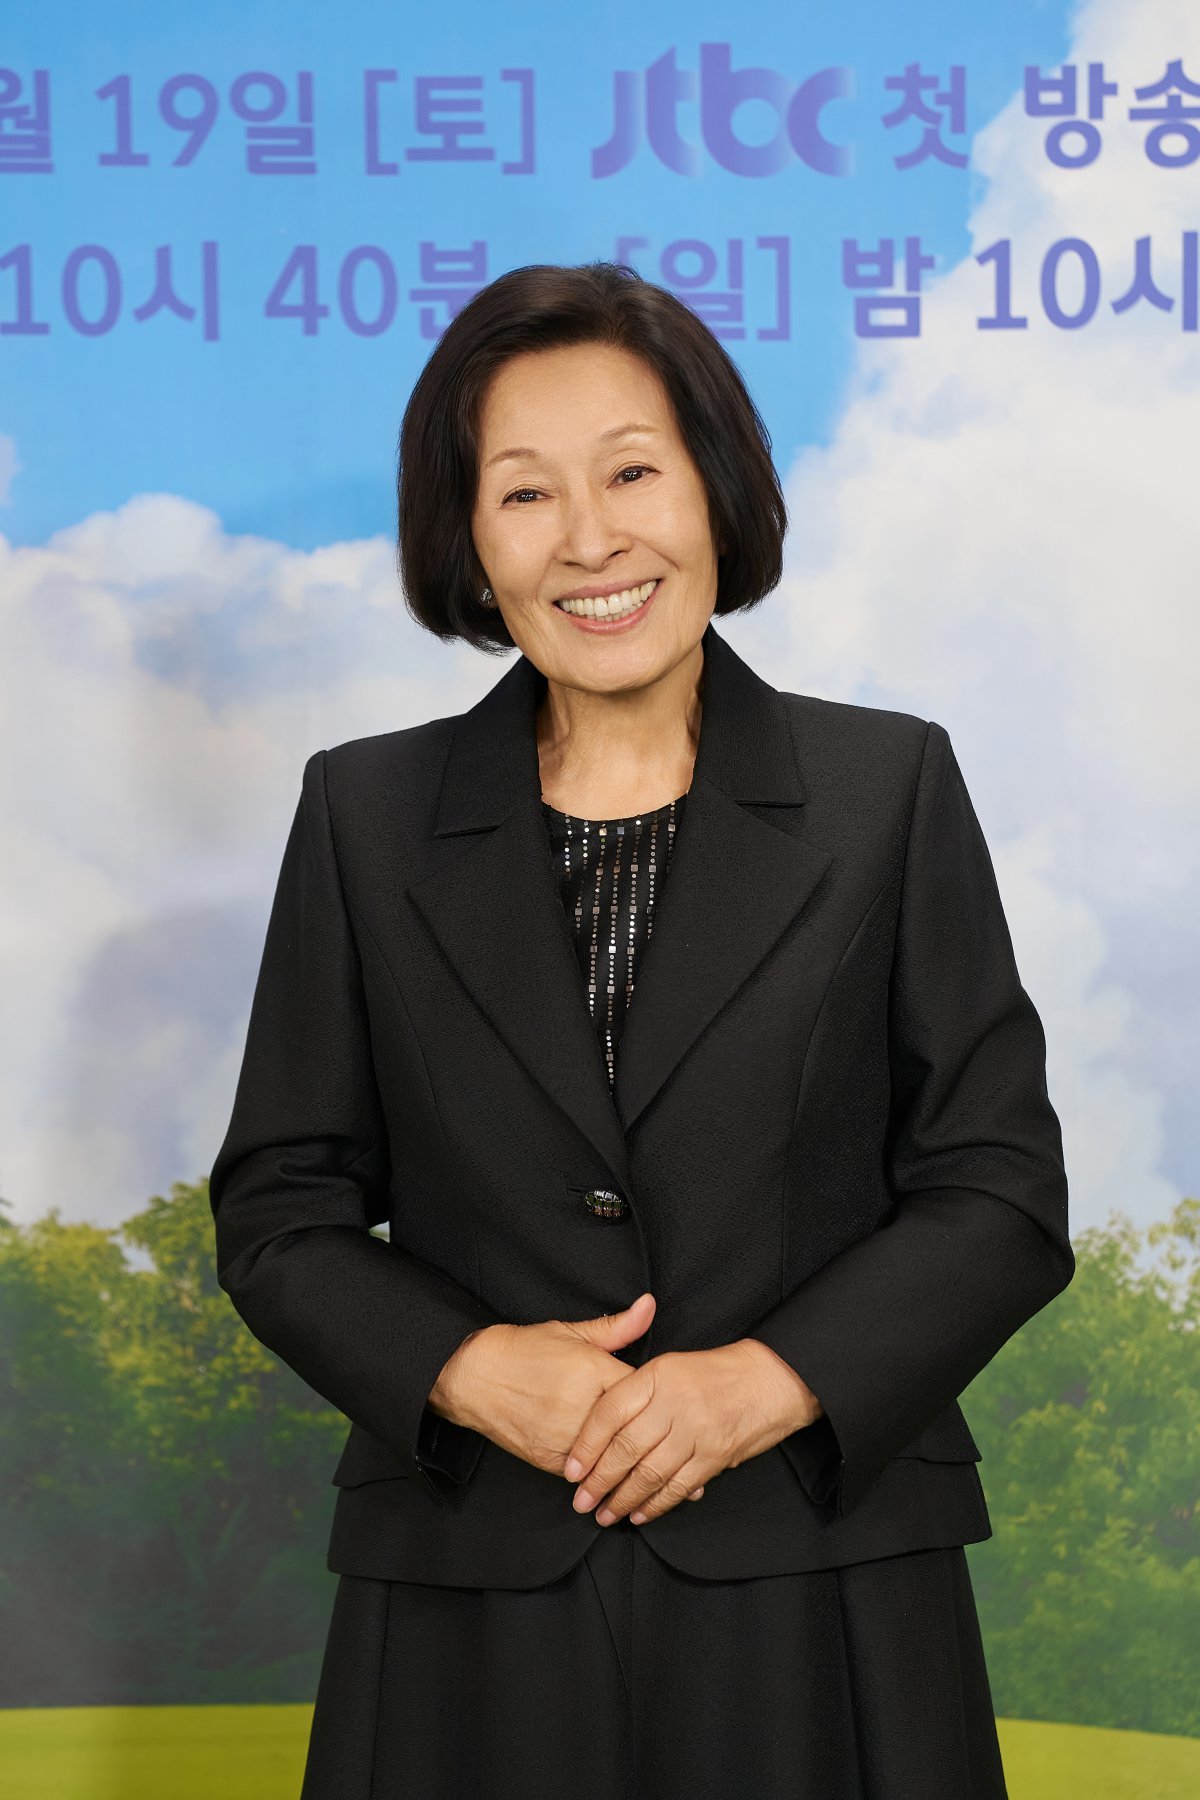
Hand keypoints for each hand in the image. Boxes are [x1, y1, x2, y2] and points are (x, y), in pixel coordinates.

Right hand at [433, 1293, 705, 1500]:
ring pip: (610, 1462)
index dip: (665, 1409)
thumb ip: (616, 1327)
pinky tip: (624, 1492)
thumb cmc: (524, 1350)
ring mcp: (564, 1436)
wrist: (473, 1375)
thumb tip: (650, 1305)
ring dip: (637, 1477)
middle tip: (695, 1469)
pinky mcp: (548, 1457)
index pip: (640, 1395)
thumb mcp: (571, 1332)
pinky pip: (583, 1475)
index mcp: (593, 1372)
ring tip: (670, 1491)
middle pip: (631, 1434)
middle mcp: (582, 1407)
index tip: (688, 1419)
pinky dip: (603, 1483)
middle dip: (660, 1451)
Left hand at [563, 1337, 822, 1526]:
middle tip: (581, 1501)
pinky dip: (656, 1505)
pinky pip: (678, 1487)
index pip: (610, 1412)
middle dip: (599, 1480)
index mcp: (658, 1376)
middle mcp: (674, 1403)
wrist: (771, 1379)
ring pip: (649, 1473)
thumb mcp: (670, 1364)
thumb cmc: (715, 1372)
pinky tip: (639, 1514)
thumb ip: (635, 1387)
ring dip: (623, 1499)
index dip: (587, 1444)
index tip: (571, 1469)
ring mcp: (695, 1432)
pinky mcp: (714, 1457)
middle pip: (626, 1448)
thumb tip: (595, 1419)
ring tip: (604, 1514)